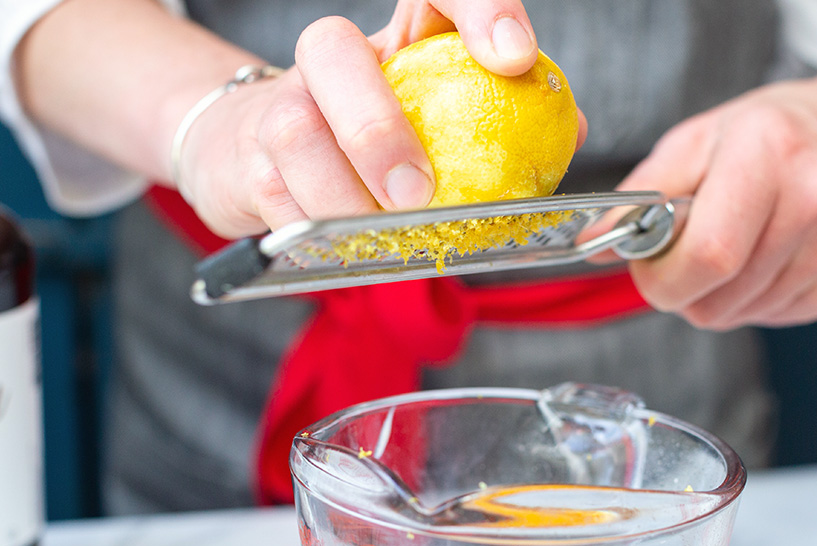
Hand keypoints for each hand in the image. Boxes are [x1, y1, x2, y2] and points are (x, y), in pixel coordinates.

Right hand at [177, 1, 543, 238]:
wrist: (255, 155)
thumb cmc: (372, 140)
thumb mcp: (441, 119)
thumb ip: (503, 122)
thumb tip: (571, 131)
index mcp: (396, 39)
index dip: (478, 7)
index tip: (514, 58)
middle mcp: (328, 58)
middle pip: (330, 47)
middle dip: (376, 125)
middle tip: (415, 192)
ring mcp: (278, 106)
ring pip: (293, 135)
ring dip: (341, 198)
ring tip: (379, 237)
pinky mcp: (245, 163)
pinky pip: (273, 199)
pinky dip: (314, 233)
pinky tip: (345, 249)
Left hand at [606, 66, 816, 329]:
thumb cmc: (784, 132)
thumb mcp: (702, 139)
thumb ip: (641, 194)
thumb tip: (594, 243)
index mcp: (770, 153)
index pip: (706, 255)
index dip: (661, 276)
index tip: (650, 262)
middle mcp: (816, 201)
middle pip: (716, 300)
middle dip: (682, 288)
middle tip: (687, 251)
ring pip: (738, 317)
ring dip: (718, 294)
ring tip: (736, 244)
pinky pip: (770, 318)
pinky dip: (753, 298)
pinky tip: (769, 256)